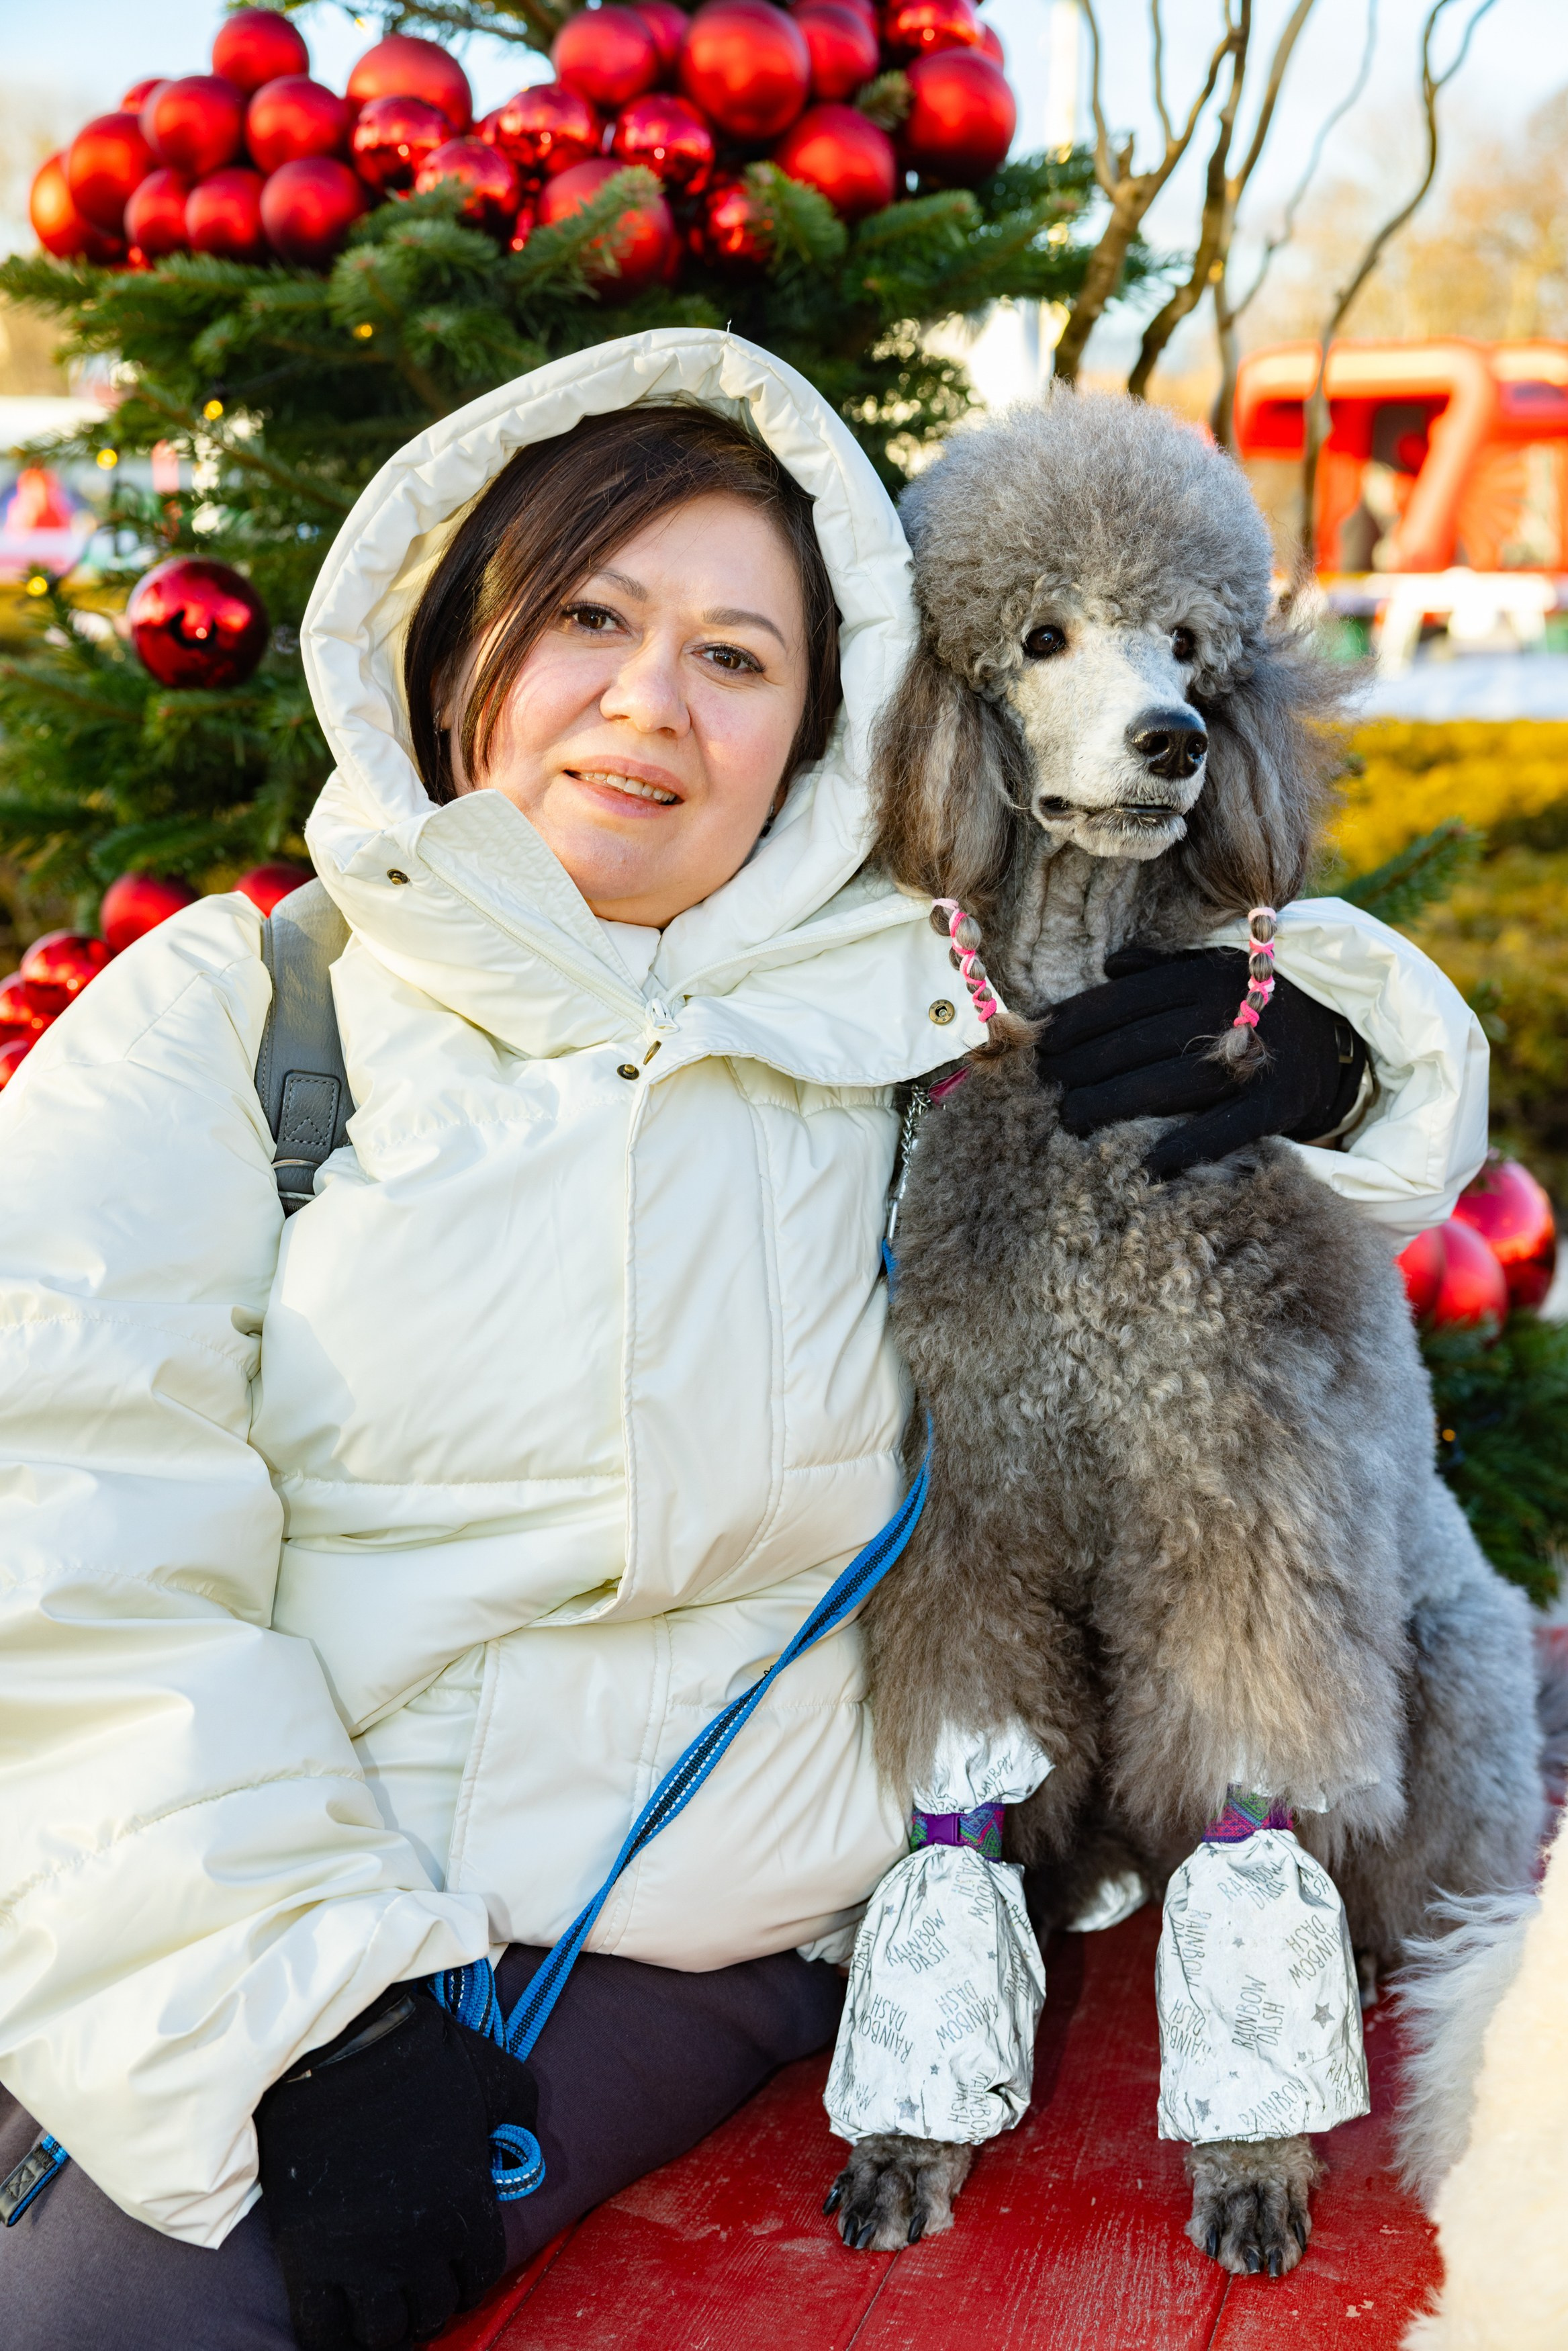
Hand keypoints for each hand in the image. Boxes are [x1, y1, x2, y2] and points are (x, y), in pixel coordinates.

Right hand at [256, 1985, 536, 2350]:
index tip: (460, 2272)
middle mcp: (418, 2246)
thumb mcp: (498, 2077)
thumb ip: (520, 2118)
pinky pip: (323, 2330)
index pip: (481, 2274)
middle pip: (433, 2309)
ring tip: (383, 2307)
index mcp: (466, 2208)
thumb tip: (524, 2149)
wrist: (341, 2050)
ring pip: (383, 2331)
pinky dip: (333, 2338)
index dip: (472, 2277)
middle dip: (431, 2302)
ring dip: (388, 2325)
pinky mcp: (309, 2258)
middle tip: (419, 2289)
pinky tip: (341, 2324)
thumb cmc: (423, 2060)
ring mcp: (362, 2258)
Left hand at [1035, 946, 1366, 1179]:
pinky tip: (1147, 1163)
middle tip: (1046, 1091)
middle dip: (1082, 1069)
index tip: (1041, 1044)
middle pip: (1136, 1044)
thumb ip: (1160, 970)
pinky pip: (1224, 1128)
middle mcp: (1225, 1011)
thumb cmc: (1257, 1006)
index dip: (1077, 1023)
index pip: (1124, 1000)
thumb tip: (1109, 966)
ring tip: (1071, 1122)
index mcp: (1202, 976)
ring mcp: (1252, 1059)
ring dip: (1113, 1106)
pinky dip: (1186, 1146)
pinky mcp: (1277, 1103)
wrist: (1341, 1035)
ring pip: (1167, 1084)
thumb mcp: (1214, 972)